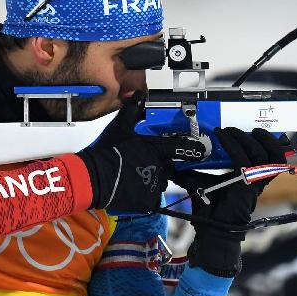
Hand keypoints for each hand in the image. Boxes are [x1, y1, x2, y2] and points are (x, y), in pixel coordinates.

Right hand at [78, 92, 206, 212]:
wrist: (95, 177)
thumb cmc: (107, 151)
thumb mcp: (120, 127)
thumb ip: (132, 111)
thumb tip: (139, 95)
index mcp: (154, 148)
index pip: (180, 148)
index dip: (193, 149)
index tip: (202, 150)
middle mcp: (158, 166)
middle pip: (168, 167)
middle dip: (161, 166)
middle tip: (144, 164)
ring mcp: (153, 184)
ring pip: (160, 183)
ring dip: (152, 180)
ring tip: (135, 177)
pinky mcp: (147, 201)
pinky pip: (151, 198)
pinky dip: (144, 196)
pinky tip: (131, 189)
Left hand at [175, 127, 285, 276]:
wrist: (210, 229)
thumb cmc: (209, 208)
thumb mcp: (202, 182)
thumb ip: (196, 169)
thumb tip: (176, 156)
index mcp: (253, 178)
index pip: (272, 157)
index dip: (267, 142)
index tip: (249, 130)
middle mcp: (257, 180)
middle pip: (272, 154)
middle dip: (259, 137)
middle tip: (240, 128)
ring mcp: (254, 183)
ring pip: (263, 155)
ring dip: (247, 138)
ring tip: (232, 130)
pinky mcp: (245, 186)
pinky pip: (242, 159)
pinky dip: (233, 145)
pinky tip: (223, 137)